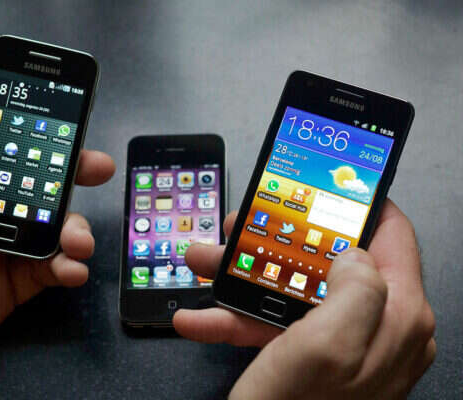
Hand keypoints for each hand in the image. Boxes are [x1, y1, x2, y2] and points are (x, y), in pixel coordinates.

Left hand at [0, 130, 114, 398]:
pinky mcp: (2, 295)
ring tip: (79, 240)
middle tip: (95, 170)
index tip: (58, 139)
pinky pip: (44, 274)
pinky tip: (70, 269)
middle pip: (26, 195)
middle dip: (64, 180)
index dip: (27, 150)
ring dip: (71, 230)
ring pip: (44, 233)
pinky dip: (66, 268)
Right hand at [174, 200, 435, 398]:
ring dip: (245, 279)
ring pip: (296, 292)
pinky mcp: (317, 361)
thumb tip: (353, 254)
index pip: (391, 237)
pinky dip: (239, 319)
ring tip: (207, 265)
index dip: (358, 205)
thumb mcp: (327, 346)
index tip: (328, 185)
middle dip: (277, 243)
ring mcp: (347, 345)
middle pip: (328, 263)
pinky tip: (204, 317)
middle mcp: (378, 328)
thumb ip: (356, 289)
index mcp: (395, 316)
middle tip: (242, 231)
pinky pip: (279, 327)